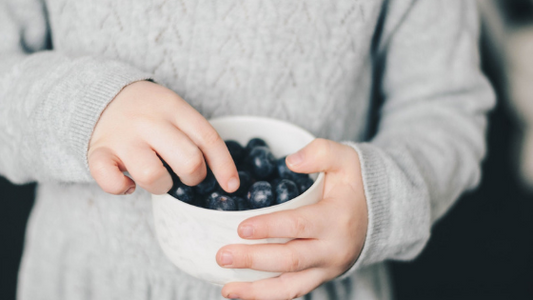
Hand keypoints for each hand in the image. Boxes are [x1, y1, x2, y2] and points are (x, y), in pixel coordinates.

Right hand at [88, 81, 238, 194]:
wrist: (102, 94)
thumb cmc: (150, 112)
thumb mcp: (176, 111)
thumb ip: (195, 136)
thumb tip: (227, 178)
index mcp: (174, 108)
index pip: (208, 139)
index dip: (224, 166)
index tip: (231, 185)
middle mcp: (149, 121)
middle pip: (188, 161)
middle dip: (194, 177)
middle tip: (186, 174)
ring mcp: (122, 137)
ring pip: (153, 176)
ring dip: (162, 187)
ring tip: (158, 179)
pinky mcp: (98, 152)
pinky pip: (111, 181)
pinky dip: (122, 188)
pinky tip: (129, 184)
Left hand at [216, 138, 367, 299]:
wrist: (381, 214)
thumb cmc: (355, 185)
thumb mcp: (346, 159)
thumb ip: (320, 152)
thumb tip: (290, 162)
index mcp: (336, 219)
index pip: (298, 226)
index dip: (269, 228)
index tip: (240, 228)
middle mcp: (333, 249)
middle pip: (290, 260)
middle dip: (253, 260)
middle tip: (222, 256)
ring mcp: (327, 268)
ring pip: (290, 286)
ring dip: (256, 290)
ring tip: (227, 288)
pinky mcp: (321, 277)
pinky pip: (293, 292)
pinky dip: (268, 296)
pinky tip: (242, 293)